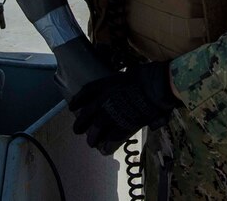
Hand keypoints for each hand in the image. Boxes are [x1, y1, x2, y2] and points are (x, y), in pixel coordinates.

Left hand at [68, 61, 182, 154]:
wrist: (154, 86)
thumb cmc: (144, 77)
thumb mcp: (127, 75)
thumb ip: (121, 84)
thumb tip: (123, 86)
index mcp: (103, 86)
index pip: (84, 93)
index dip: (77, 101)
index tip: (72, 107)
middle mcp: (102, 101)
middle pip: (84, 116)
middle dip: (80, 125)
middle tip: (77, 130)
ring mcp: (110, 116)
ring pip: (94, 132)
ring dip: (92, 138)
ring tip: (92, 143)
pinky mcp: (121, 128)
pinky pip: (109, 142)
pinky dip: (107, 147)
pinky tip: (105, 150)